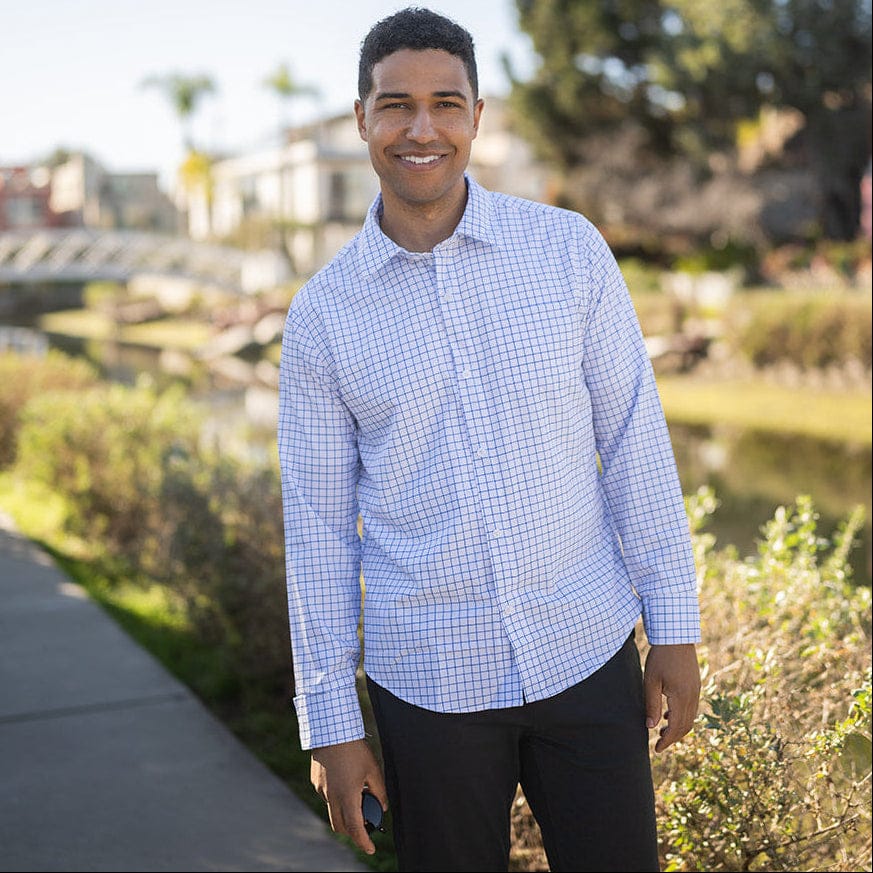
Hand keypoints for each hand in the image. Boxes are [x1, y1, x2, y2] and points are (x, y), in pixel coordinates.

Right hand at [310, 739, 387, 854]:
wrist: (331, 730)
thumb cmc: (354, 748)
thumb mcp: (373, 769)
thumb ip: (379, 791)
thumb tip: (383, 806)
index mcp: (347, 796)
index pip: (355, 828)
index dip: (363, 842)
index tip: (370, 849)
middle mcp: (331, 797)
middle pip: (340, 826)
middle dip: (352, 832)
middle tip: (364, 828)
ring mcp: (321, 789)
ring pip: (332, 811)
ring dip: (344, 811)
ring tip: (357, 794)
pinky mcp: (316, 781)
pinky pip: (327, 796)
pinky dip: (337, 797)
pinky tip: (345, 780)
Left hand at [644, 643, 700, 752]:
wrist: (676, 636)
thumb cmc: (660, 657)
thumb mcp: (651, 681)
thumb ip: (651, 704)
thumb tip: (651, 727)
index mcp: (682, 697)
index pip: (676, 727)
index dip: (667, 741)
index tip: (657, 749)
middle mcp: (693, 697)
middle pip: (686, 726)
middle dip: (673, 737)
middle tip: (659, 743)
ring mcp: (696, 691)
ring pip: (690, 718)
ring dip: (678, 727)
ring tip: (662, 731)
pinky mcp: (695, 685)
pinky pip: (691, 708)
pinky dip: (682, 716)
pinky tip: (668, 714)